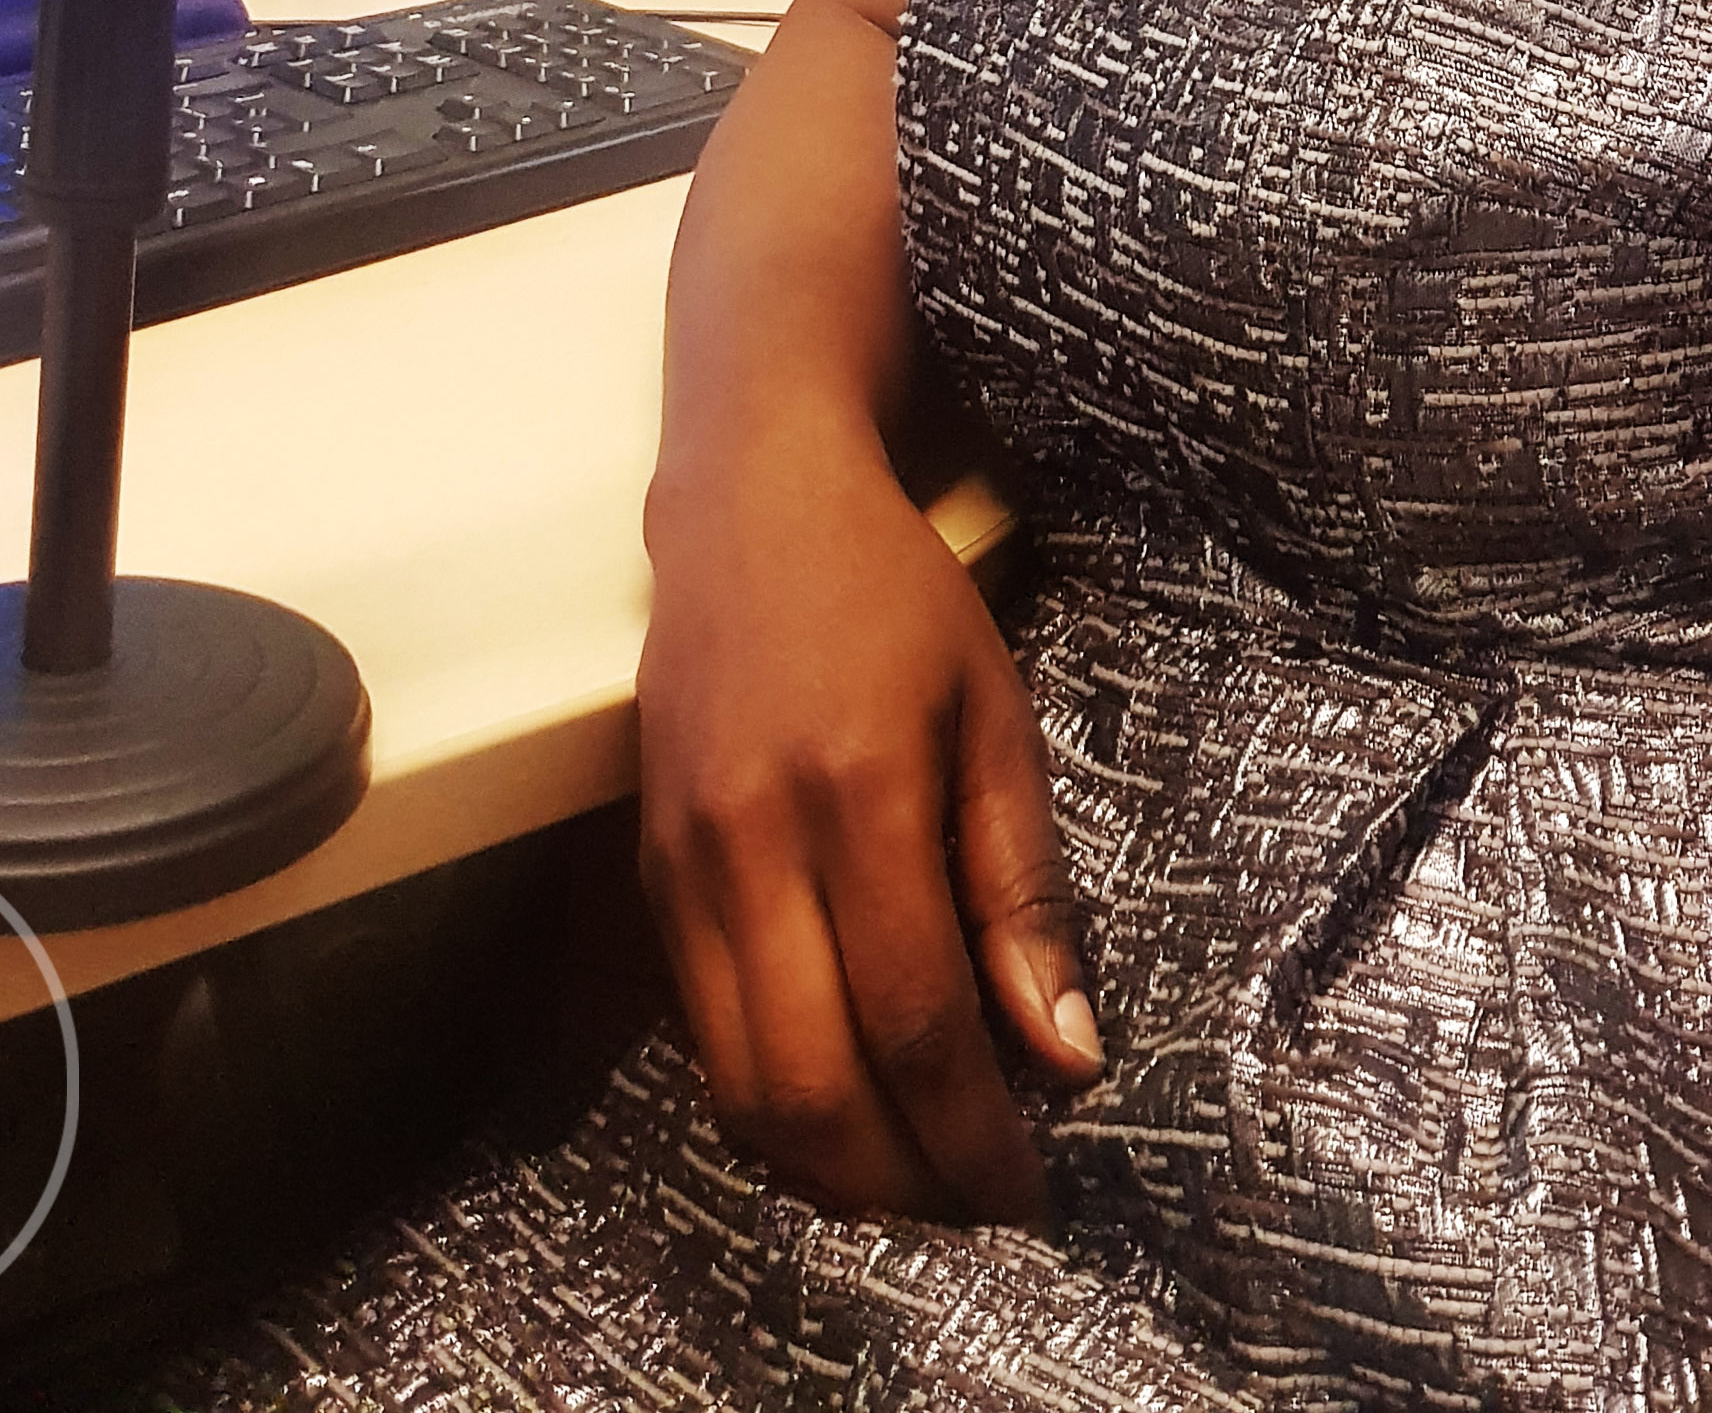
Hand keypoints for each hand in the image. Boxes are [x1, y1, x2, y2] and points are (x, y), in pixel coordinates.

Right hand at [635, 425, 1099, 1221]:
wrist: (750, 501)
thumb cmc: (892, 596)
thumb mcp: (993, 714)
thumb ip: (1021, 885)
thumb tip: (1063, 1052)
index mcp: (857, 792)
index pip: (914, 1020)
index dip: (973, 1134)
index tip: (1031, 1193)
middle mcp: (751, 841)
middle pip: (812, 1082)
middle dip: (901, 1182)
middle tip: (975, 1210)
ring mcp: (683, 861)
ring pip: (739, 1082)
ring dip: (828, 1167)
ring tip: (913, 1181)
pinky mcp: (648, 872)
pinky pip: (701, 1035)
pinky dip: (769, 1103)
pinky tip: (839, 1108)